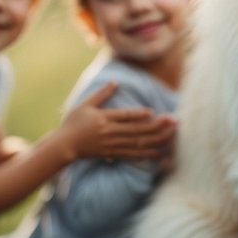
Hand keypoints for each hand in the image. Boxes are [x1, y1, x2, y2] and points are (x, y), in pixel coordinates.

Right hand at [58, 82, 176, 161]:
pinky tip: (160, 152)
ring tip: (171, 134)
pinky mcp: (113, 154)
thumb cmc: (74, 123)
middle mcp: (110, 133)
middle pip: (136, 130)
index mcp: (103, 119)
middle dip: (156, 126)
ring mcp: (112, 145)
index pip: (124, 116)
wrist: (64, 146)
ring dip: (157, 139)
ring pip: (138, 143)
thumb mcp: (85, 105)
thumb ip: (102, 94)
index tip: (152, 112)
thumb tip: (115, 82)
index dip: (138, 115)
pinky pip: (133, 155)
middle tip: (173, 121)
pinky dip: (147, 154)